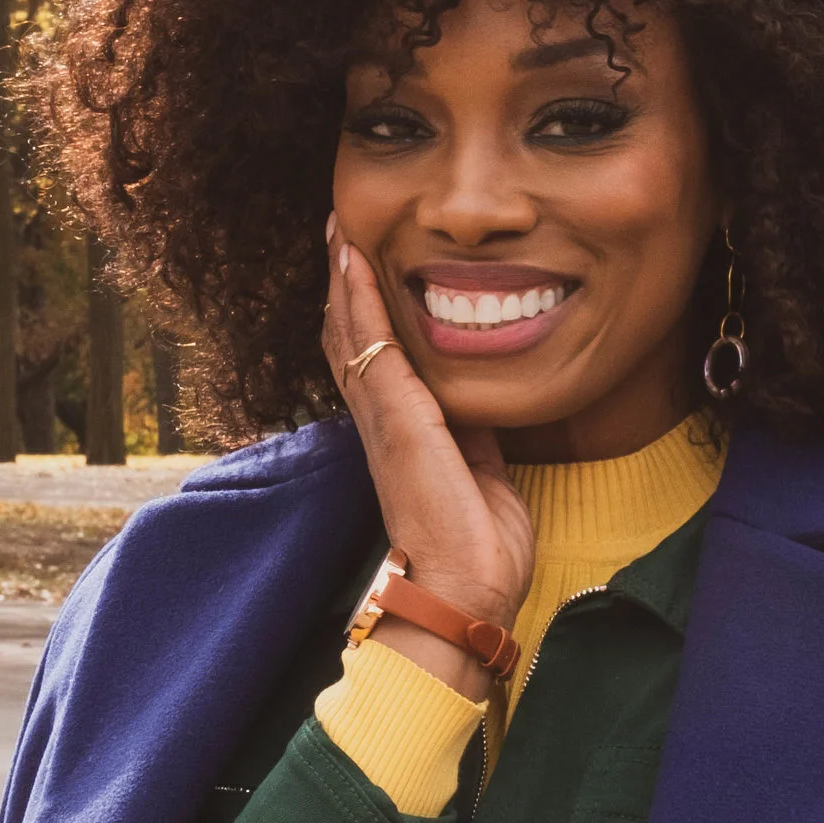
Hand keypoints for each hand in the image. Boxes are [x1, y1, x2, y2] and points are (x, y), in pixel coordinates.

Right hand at [323, 219, 534, 694]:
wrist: (463, 593)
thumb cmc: (476, 552)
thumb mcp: (486, 477)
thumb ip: (479, 441)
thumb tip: (485, 414)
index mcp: (403, 435)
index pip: (374, 361)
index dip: (365, 314)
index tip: (364, 269)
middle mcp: (381, 421)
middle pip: (348, 337)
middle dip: (344, 285)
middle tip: (338, 232)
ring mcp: (381, 416)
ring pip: (349, 331)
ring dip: (343, 277)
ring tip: (337, 229)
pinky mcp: (394, 416)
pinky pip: (368, 342)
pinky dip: (358, 295)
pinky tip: (352, 256)